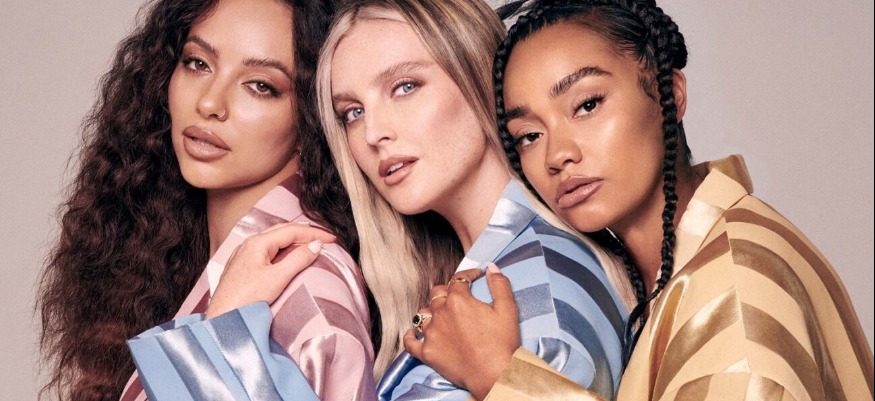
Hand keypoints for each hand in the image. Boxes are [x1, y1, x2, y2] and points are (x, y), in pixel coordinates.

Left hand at [205, 222, 335, 318]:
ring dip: (293, 241)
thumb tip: (316, 245)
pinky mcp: (242, 268)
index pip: (291, 231)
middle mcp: (249, 244)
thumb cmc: (246, 299)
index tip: (332, 239)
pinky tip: (287, 257)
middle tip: (323, 238)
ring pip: (273, 241)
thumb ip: (298, 259)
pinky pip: (266, 251)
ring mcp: (243, 255)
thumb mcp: (278, 278)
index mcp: (257, 243)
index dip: (314, 233)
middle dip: (304, 233)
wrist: (222, 318)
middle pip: (281, 231)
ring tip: (309, 244)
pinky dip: (282, 250)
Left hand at [404, 264, 520, 400]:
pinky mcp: (427, 353)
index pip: (458, 279)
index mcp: (458, 300)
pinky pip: (410, 341)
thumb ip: (499, 284)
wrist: (495, 375)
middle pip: (437, 293)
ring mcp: (431, 333)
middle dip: (448, 290)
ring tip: (441, 314)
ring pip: (423, 313)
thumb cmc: (502, 343)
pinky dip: (411, 335)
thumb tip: (491, 267)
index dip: (468, 275)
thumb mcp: (507, 309)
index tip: (476, 276)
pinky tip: (415, 332)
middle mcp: (440, 313)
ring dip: (432, 311)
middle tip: (459, 295)